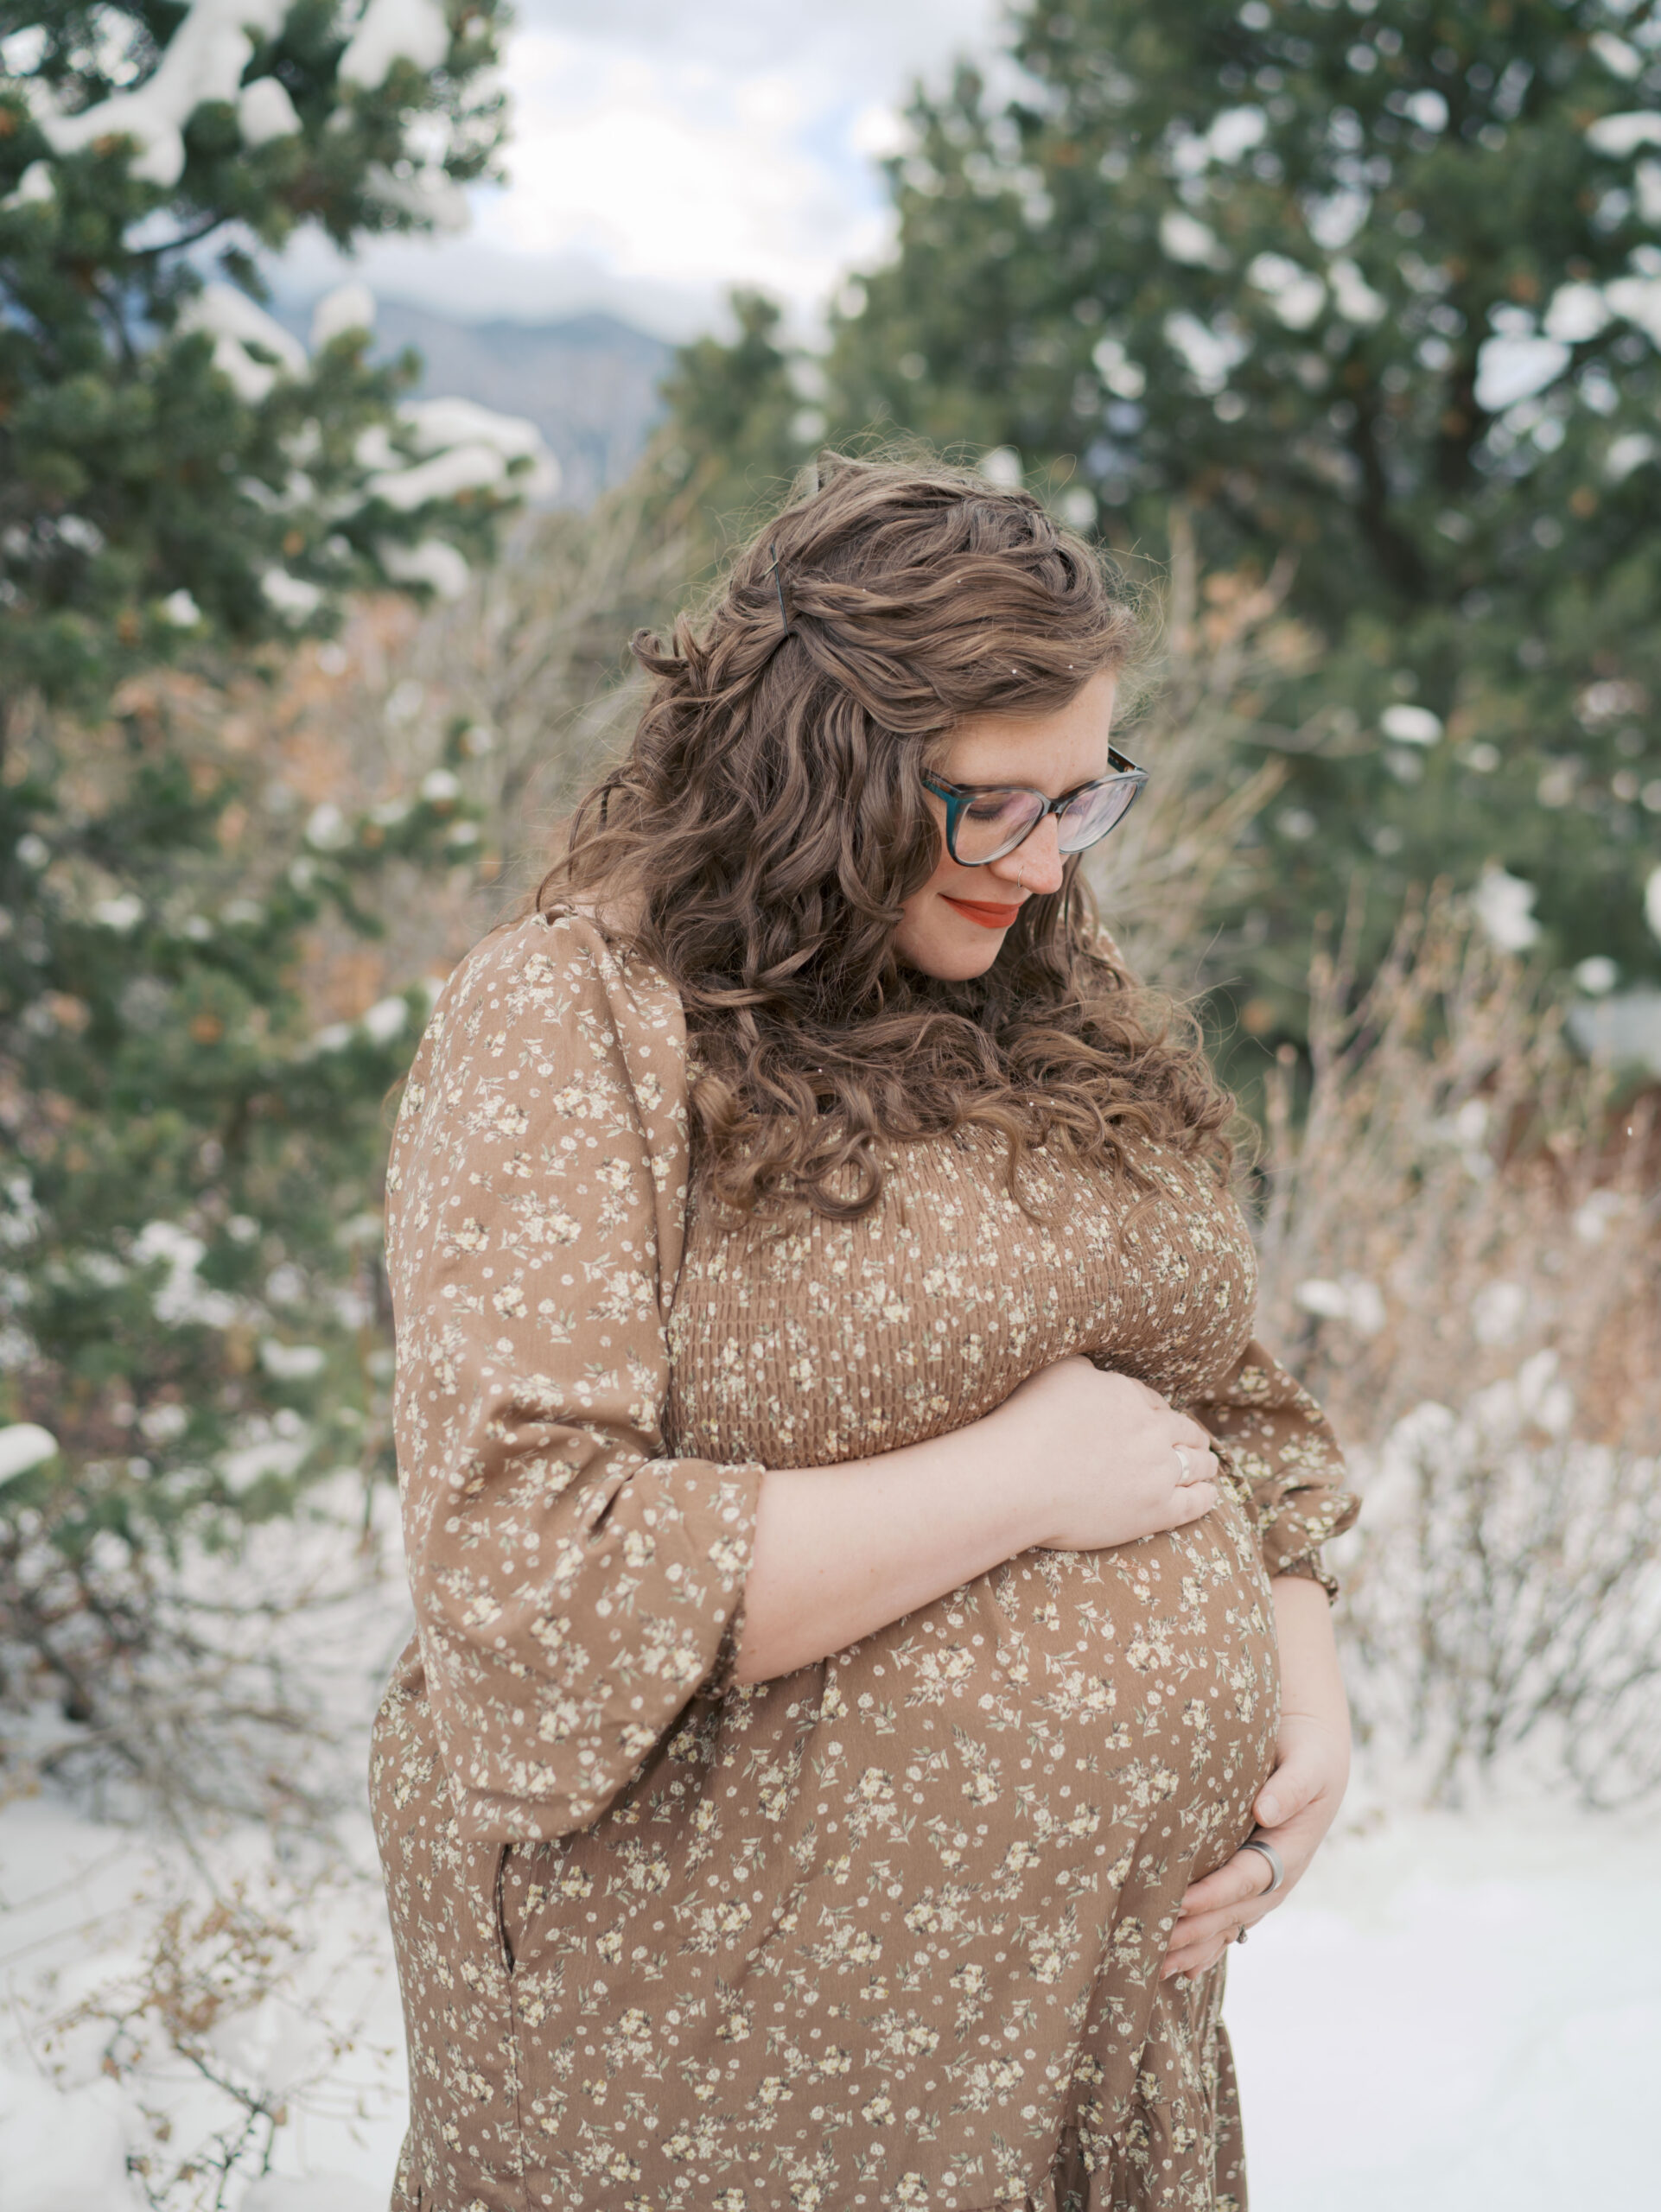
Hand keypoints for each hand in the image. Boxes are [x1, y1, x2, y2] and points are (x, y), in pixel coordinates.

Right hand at [994, 1356, 1220, 1551]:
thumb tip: (1096, 1372)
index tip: (1156, 1419)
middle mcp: (1152, 1431)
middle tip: (1194, 1441)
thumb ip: (1085, 1369)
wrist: (1020, 1479)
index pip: (1154, 1402)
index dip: (1156, 1411)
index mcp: (1130, 1397)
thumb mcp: (1057, 1372)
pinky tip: (1210, 1494)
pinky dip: (1207, 1496)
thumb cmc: (1029, 1424)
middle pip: (1184, 1431)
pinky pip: (1195, 1504)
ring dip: (1205, 1463)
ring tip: (1208, 1466)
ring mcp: (1158, 1473)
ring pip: (1197, 1465)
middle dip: (1191, 1435)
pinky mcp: (1156, 1512)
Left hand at [1162, 1707, 1349, 1978]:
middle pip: (1234, 1911)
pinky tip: (1185, 1968)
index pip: (1248, 1878)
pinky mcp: (1252, 1877)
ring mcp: (1267, 1881)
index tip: (1180, 1903)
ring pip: (1230, 1922)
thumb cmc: (1308, 1750)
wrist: (1315, 1748)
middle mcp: (1280, 1874)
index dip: (1215, 1894)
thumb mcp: (1309, 1763)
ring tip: (1158, 1969)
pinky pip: (1231, 1918)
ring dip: (1197, 1946)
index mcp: (1292, 1848)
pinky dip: (1209, 1942)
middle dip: (1197, 1931)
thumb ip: (1291, 1787)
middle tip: (1155, 1948)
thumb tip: (1266, 1810)